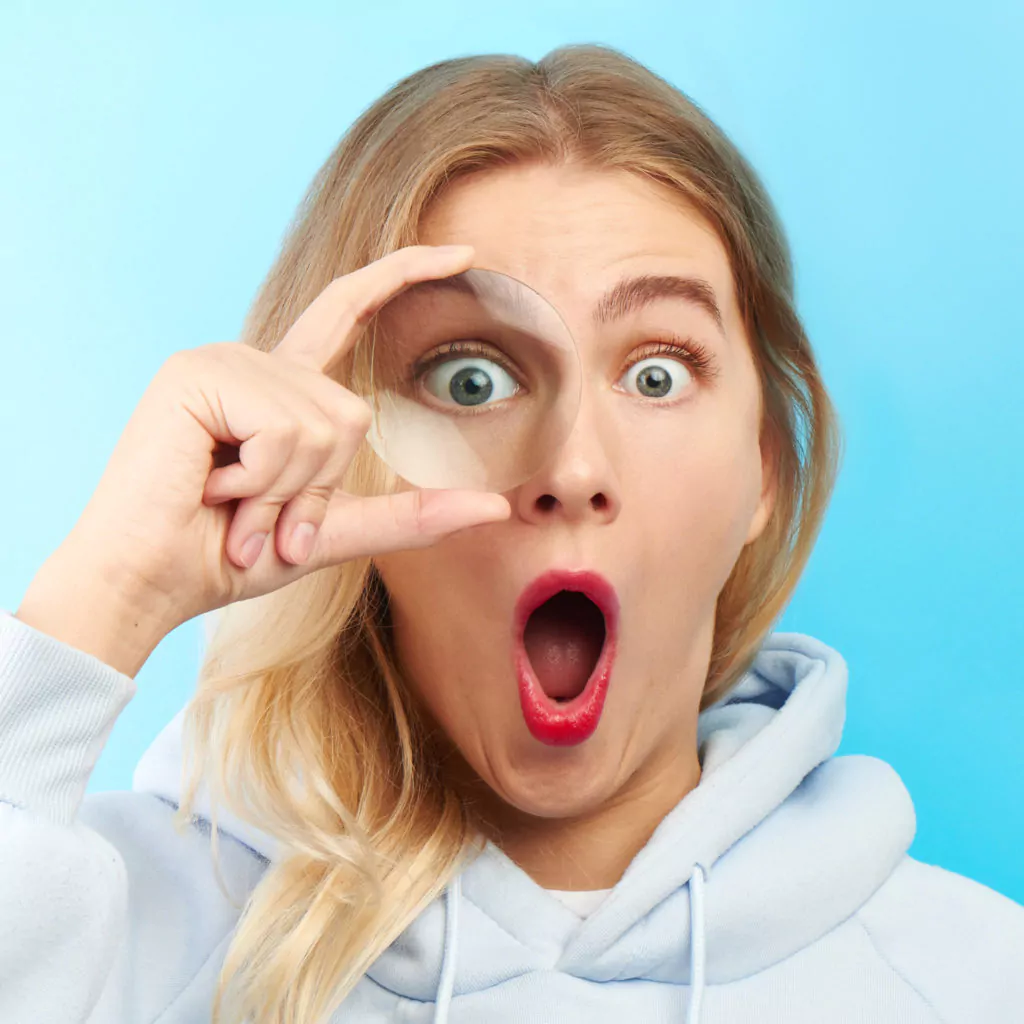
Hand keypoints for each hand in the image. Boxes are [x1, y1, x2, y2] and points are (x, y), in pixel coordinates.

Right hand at [63, 244, 510, 636]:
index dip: (404, 276)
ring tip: (227, 505)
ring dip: (284, 493)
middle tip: (256, 521)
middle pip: (351, 413)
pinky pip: (284, 430)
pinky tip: (209, 486)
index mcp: (282, 389)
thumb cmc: (228, 557)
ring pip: (325, 424)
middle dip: (316, 490)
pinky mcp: (198, 373)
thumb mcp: (333, 531)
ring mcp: (224, 361)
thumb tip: (499, 507)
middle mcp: (255, 363)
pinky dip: (260, 482)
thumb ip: (411, 516)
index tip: (464, 253)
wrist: (151, 582)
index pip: (349, 310)